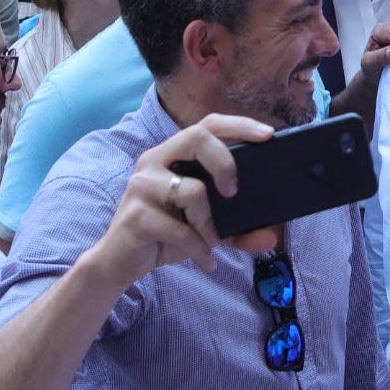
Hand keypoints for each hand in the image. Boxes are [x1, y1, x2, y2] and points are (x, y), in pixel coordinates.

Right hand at [84, 114, 278, 290]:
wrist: (119, 264)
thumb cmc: (164, 235)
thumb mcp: (206, 228)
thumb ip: (238, 229)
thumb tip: (270, 237)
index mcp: (172, 154)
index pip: (206, 125)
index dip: (238, 125)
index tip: (268, 135)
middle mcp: (154, 161)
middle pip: (196, 137)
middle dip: (225, 162)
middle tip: (234, 191)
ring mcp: (141, 186)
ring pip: (193, 191)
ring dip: (210, 224)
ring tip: (211, 242)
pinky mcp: (136, 215)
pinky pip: (181, 230)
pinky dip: (200, 249)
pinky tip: (206, 261)